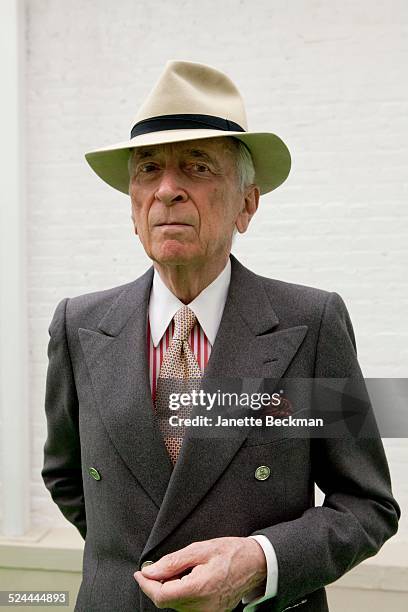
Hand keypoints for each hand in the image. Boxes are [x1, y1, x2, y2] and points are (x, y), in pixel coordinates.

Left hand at [134, 536, 266, 611]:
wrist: (255, 563)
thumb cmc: (231, 552)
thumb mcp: (199, 549)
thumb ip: (172, 562)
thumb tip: (150, 571)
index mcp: (199, 589)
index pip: (161, 595)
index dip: (146, 585)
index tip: (140, 573)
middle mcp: (203, 607)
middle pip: (167, 602)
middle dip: (159, 584)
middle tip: (163, 566)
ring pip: (176, 605)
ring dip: (171, 589)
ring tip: (183, 570)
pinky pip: (188, 607)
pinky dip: (182, 594)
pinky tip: (190, 579)